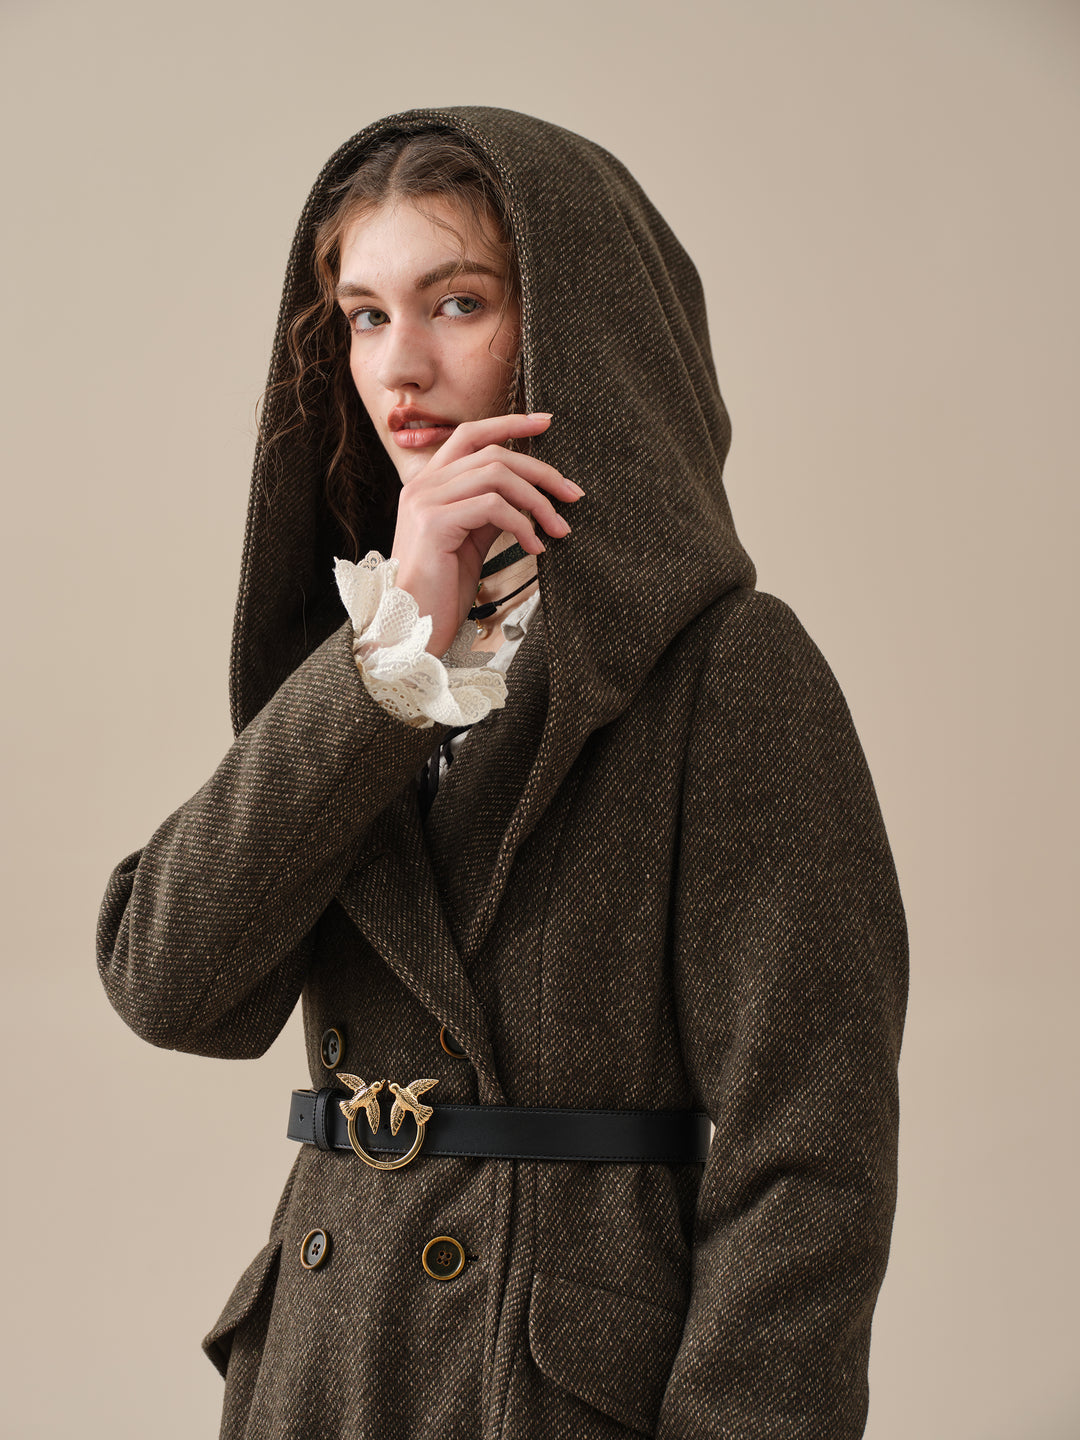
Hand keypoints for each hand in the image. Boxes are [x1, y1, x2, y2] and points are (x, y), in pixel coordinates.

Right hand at [389, 413, 582, 658]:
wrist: (412, 623)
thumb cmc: (442, 586)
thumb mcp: (471, 538)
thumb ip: (489, 509)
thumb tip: (527, 492)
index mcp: (429, 483)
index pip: (471, 434)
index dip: (509, 423)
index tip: (546, 422)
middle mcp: (423, 485)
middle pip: (492, 453)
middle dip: (540, 471)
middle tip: (572, 494)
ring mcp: (425, 501)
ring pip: (496, 475)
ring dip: (538, 501)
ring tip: (558, 529)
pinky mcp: (434, 523)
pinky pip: (492, 507)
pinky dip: (523, 524)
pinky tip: (534, 548)